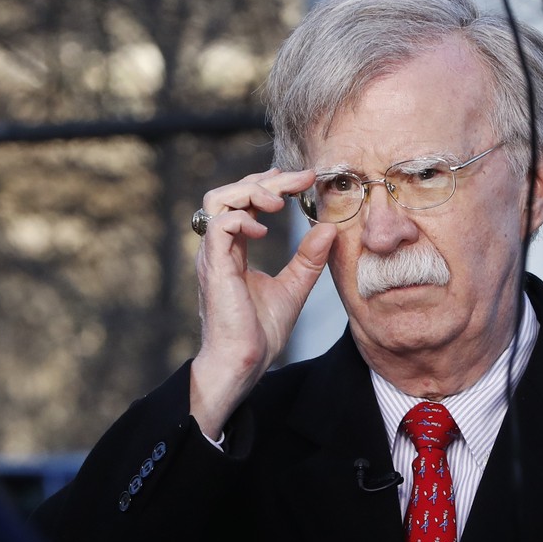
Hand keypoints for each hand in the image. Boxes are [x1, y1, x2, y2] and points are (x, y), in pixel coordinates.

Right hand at [189, 168, 336, 437]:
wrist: (244, 362)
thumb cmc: (260, 332)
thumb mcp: (295, 287)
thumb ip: (309, 259)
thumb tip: (329, 228)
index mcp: (233, 248)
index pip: (246, 202)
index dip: (272, 185)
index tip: (305, 180)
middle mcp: (219, 247)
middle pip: (231, 192)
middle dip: (267, 180)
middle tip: (301, 179)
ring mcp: (213, 254)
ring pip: (218, 199)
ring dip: (252, 191)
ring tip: (281, 202)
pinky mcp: (214, 266)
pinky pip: (219, 226)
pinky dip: (243, 219)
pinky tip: (266, 230)